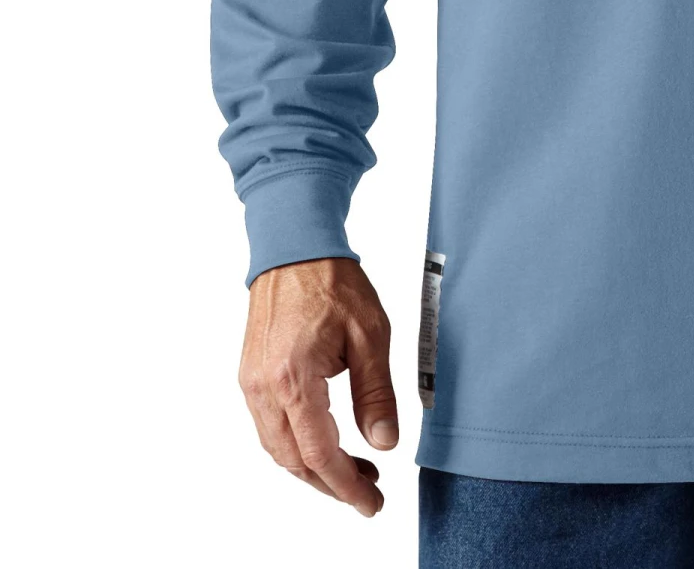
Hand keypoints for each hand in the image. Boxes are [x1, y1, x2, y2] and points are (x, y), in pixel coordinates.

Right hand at [238, 257, 397, 516]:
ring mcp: (252, 384)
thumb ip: (376, 393)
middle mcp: (264, 389)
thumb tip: (384, 442)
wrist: (294, 249)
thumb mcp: (370, 334)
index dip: (347, 485)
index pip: (319, 454)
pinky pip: (270, 428)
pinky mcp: (252, 377)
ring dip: (314, 468)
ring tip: (355, 470)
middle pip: (294, 461)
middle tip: (368, 492)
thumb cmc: (331, 283)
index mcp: (293, 380)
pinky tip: (326, 443)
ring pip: (279, 449)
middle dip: (332, 484)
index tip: (371, 502)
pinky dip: (297, 445)